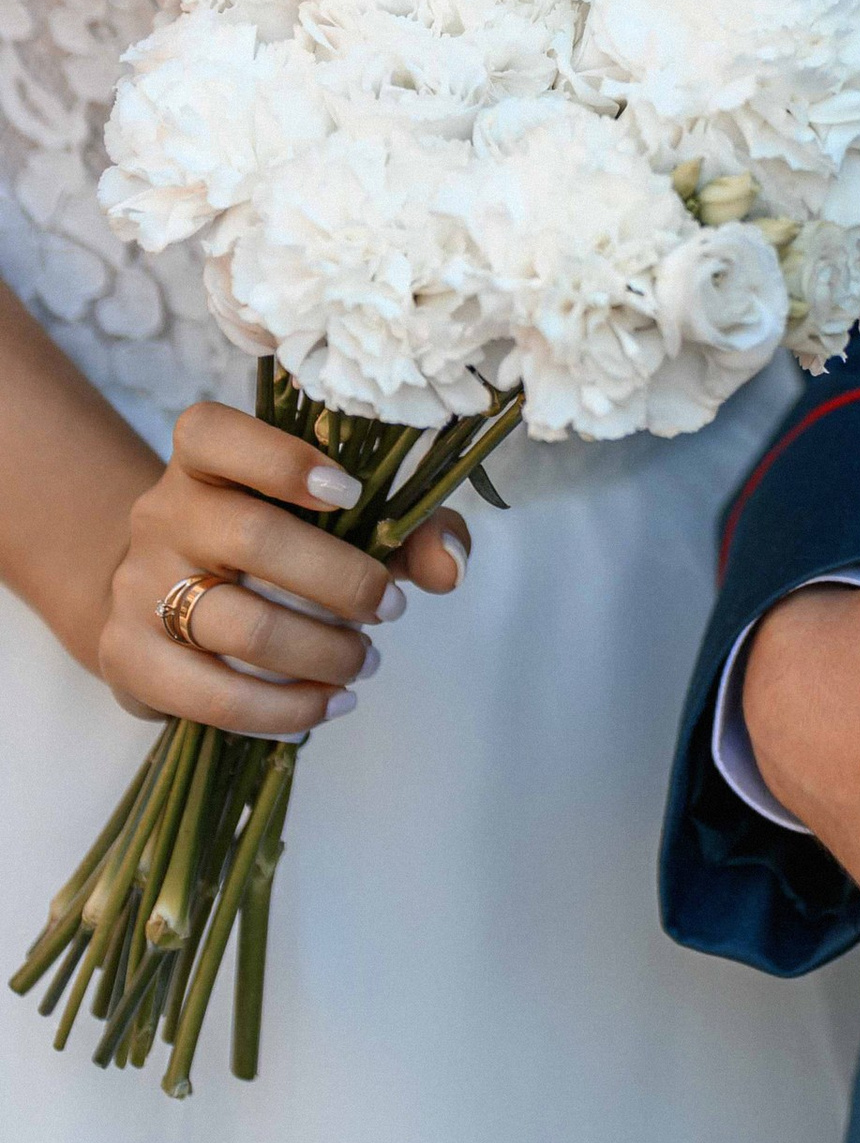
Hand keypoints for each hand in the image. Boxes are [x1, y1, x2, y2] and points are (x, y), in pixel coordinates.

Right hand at [100, 400, 469, 736]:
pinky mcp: (127, 658)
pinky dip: (282, 709)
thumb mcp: (337, 516)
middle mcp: (162, 511)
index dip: (285, 459)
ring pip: (239, 626)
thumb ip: (408, 527)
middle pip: (253, 538)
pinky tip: (324, 705)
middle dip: (341, 580)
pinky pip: (210, 695)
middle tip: (390, 610)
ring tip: (365, 663)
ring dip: (321, 653)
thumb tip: (449, 565)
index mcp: (203, 455)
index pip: (216, 433)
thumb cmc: (270, 541)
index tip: (353, 491)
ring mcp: (138, 586)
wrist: (162, 595)